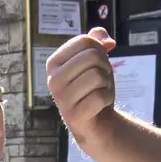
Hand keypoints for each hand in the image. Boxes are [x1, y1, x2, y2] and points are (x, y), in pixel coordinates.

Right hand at [45, 29, 117, 144]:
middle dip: (105, 67)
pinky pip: (101, 96)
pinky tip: (99, 106)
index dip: (100, 50)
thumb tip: (105, 38)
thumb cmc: (94, 88)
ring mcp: (62, 99)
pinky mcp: (73, 116)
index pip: (84, 41)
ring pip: (98, 75)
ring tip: (98, 92)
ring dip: (106, 84)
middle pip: (93, 56)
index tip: (96, 65)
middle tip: (100, 81)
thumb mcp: (96, 61)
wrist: (97, 122)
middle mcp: (53, 80)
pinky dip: (107, 100)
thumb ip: (97, 42)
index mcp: (54, 63)